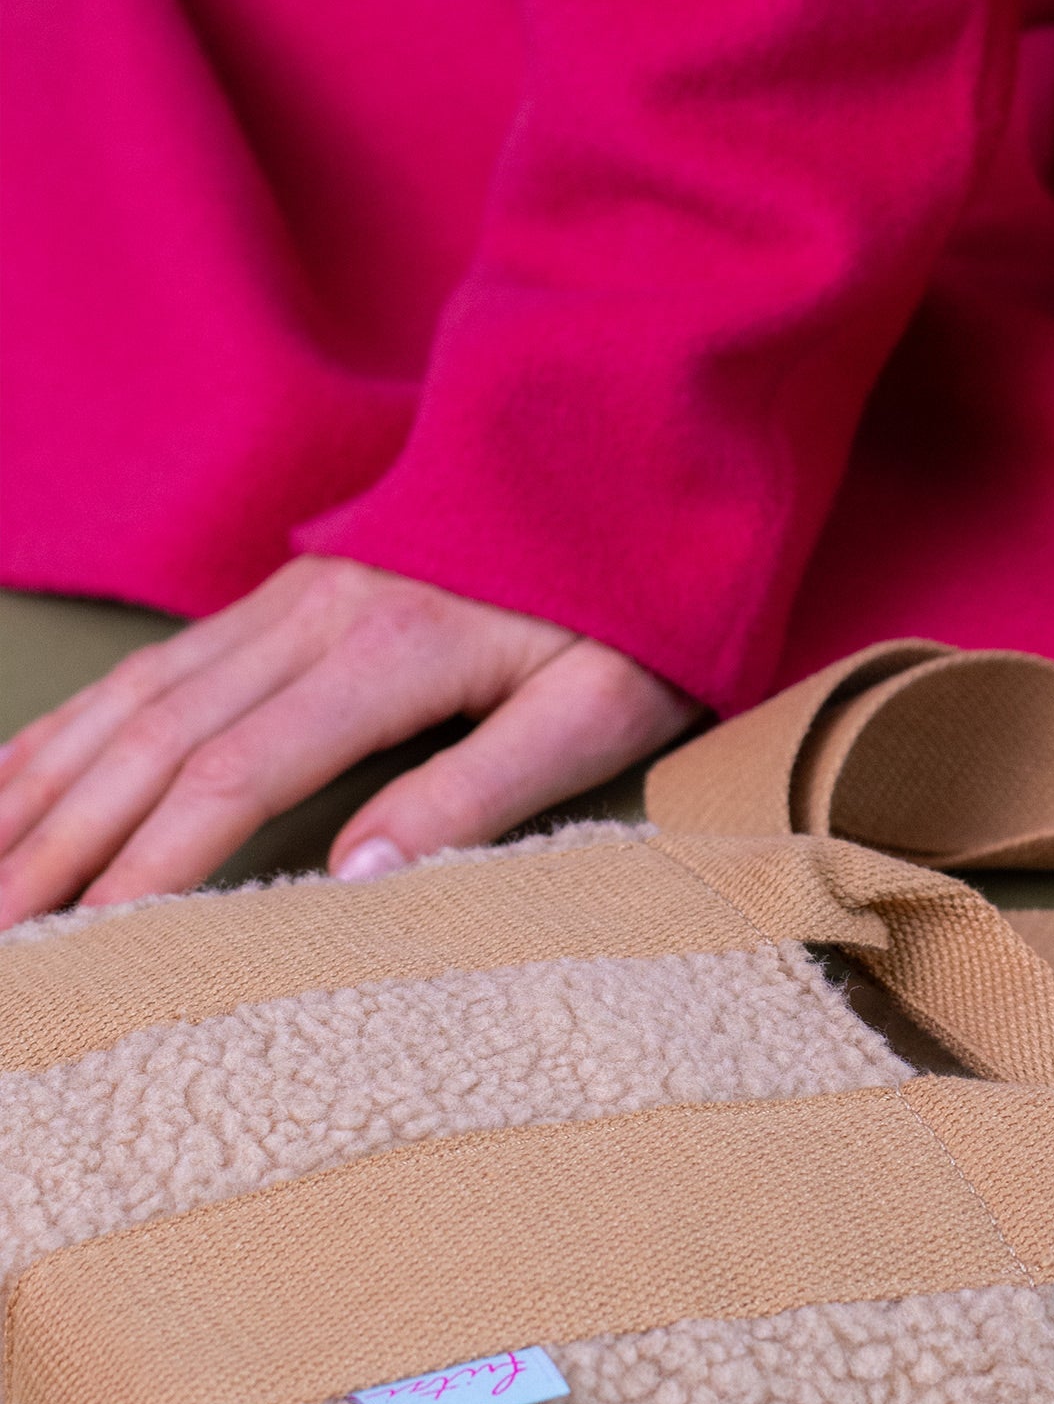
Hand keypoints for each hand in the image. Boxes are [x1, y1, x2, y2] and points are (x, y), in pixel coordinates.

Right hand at [0, 556, 697, 929]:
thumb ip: (479, 791)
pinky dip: (72, 728)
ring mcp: (289, 598)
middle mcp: (314, 616)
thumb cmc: (634, 606)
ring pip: (132, 698)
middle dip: (59, 844)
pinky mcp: (284, 597)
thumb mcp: (594, 709)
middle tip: (2, 936)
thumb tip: (353, 881)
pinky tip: (21, 780)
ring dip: (43, 790)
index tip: (94, 944)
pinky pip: (151, 667)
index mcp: (391, 650)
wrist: (638, 459)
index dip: (155, 864)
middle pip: (155, 741)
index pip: (239, 772)